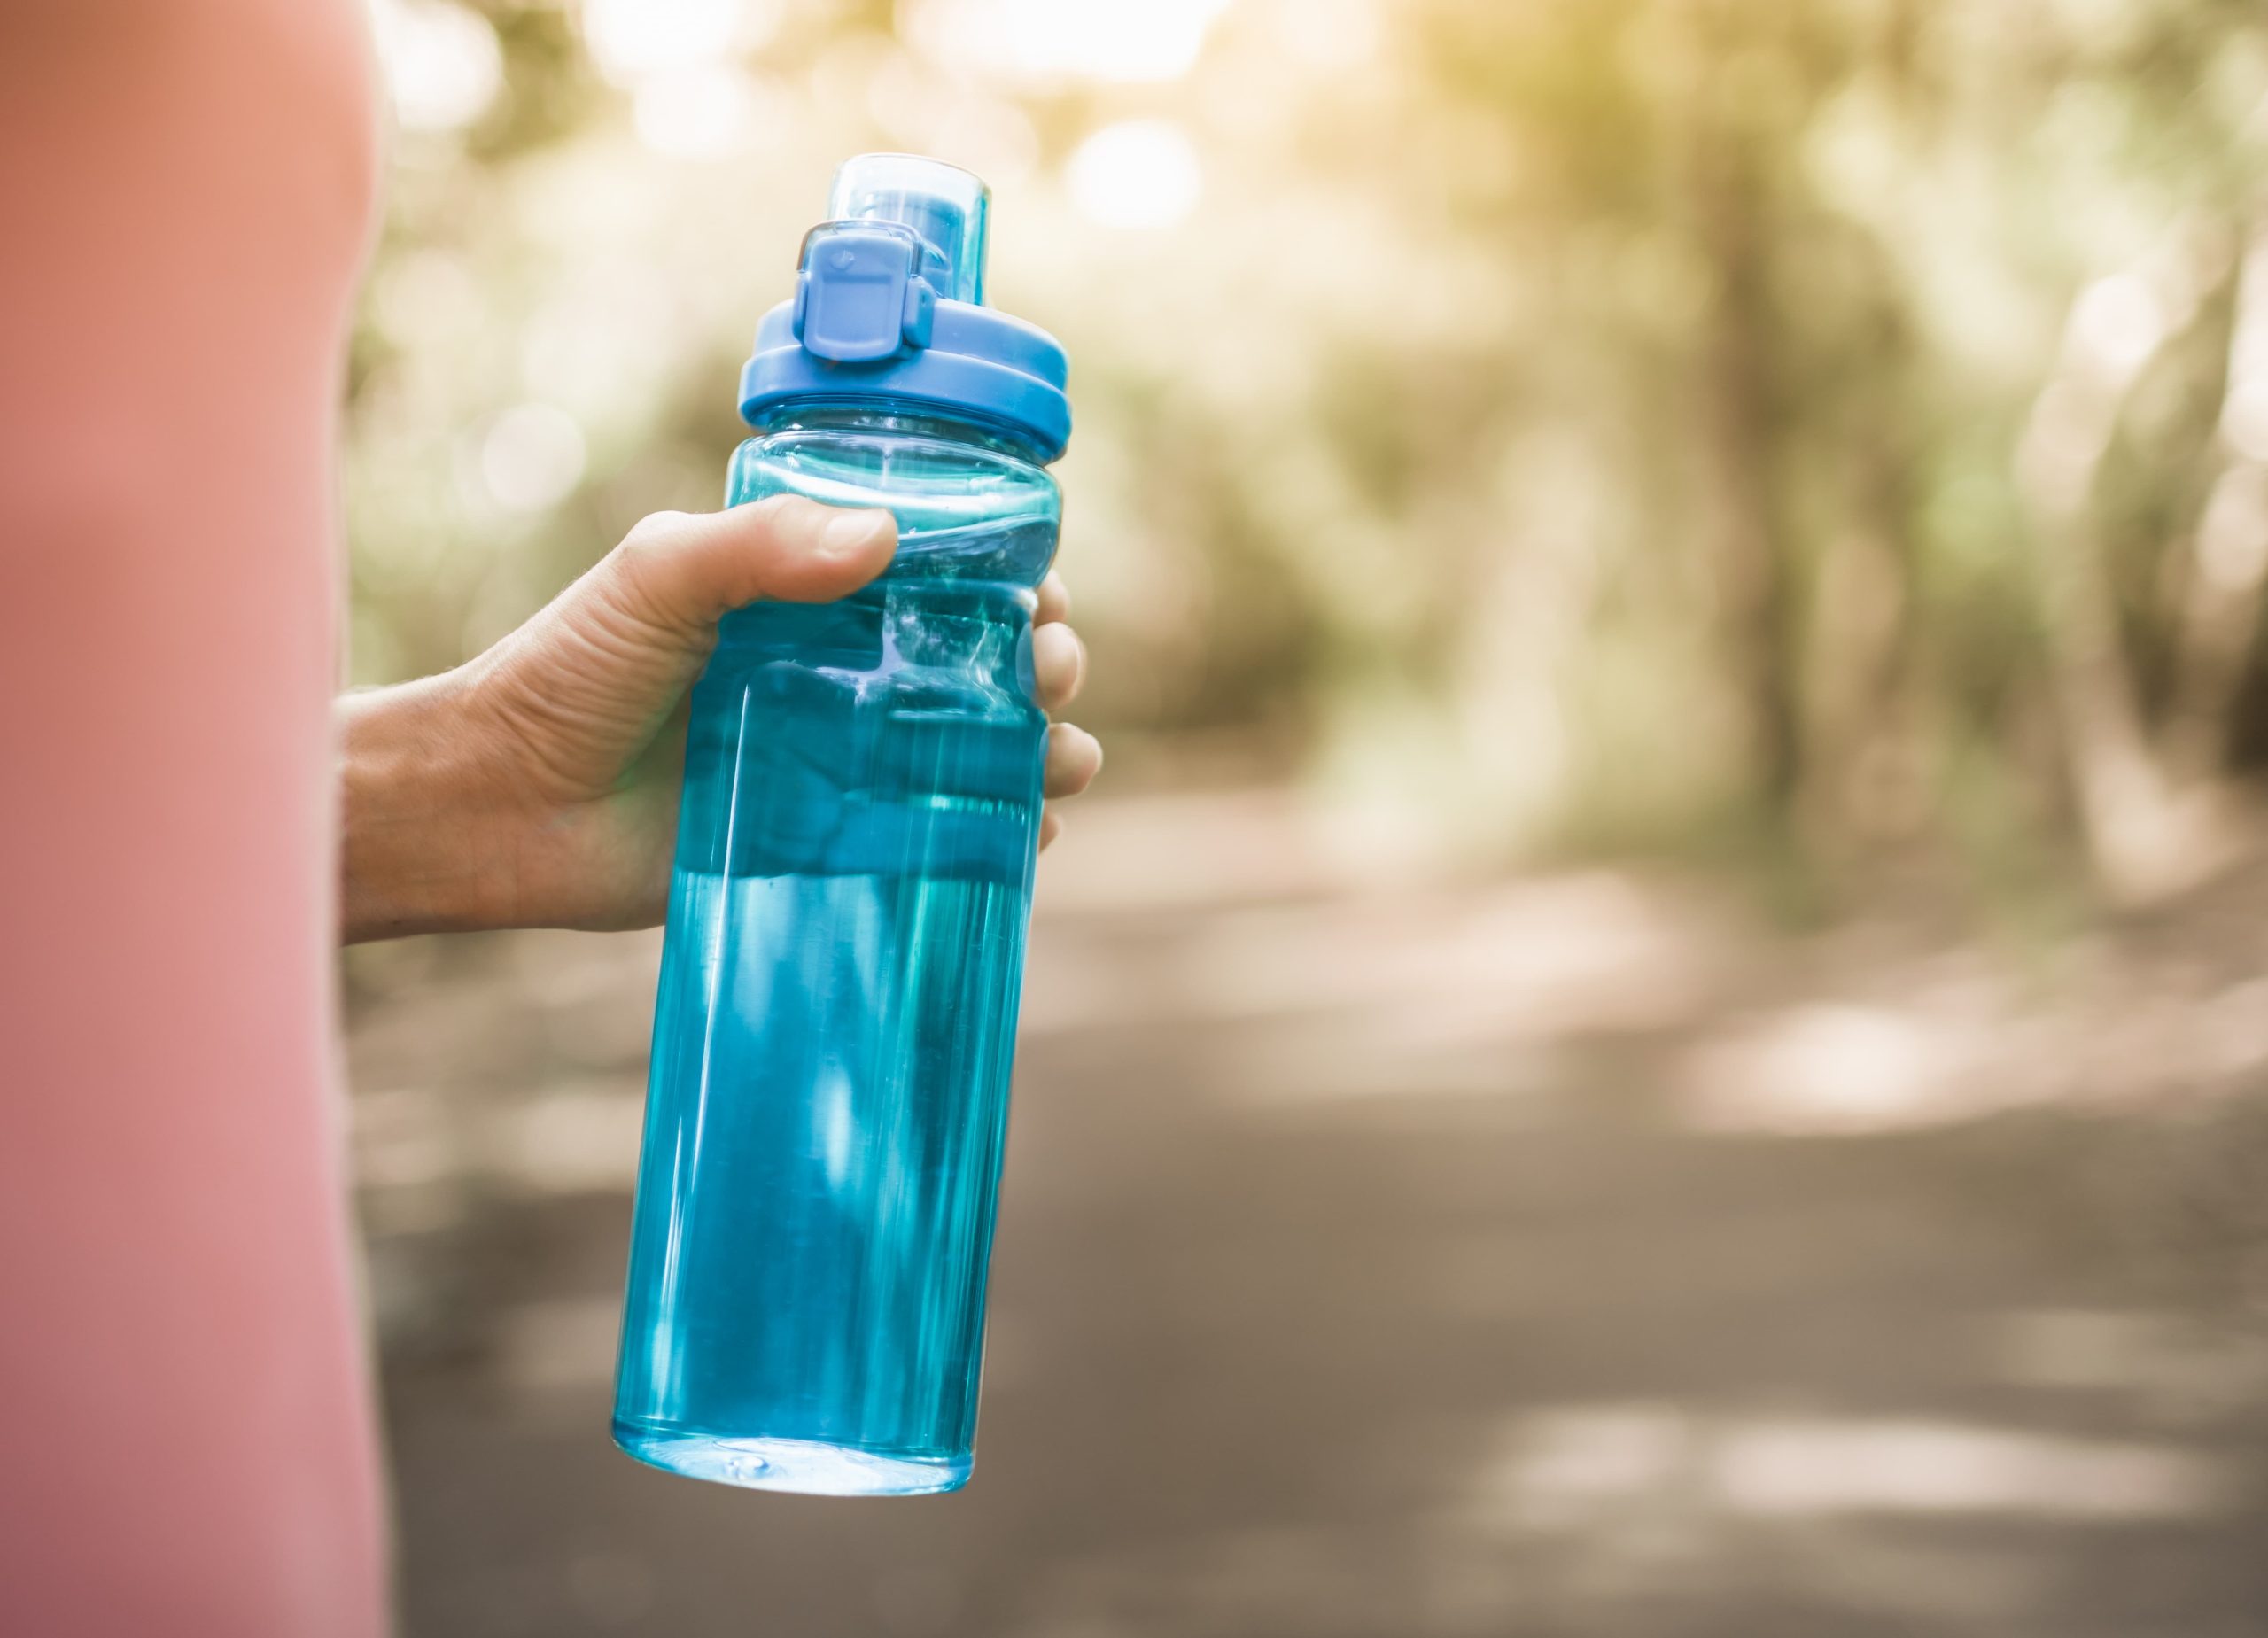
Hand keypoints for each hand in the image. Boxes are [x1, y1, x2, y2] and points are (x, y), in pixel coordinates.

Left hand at [340, 497, 1101, 941]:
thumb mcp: (658, 578)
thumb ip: (761, 551)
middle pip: (988, 658)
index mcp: (817, 591)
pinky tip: (1033, 832)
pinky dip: (1006, 834)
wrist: (503, 806)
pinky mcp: (838, 840)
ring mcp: (850, 758)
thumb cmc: (569, 673)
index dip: (1014, 574)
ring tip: (1060, 761)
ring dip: (1048, 750)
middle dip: (1048, 662)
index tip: (1040, 590)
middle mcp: (849, 670)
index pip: (948, 569)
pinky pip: (943, 834)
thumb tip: (887, 537)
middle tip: (1047, 674)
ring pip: (986, 748)